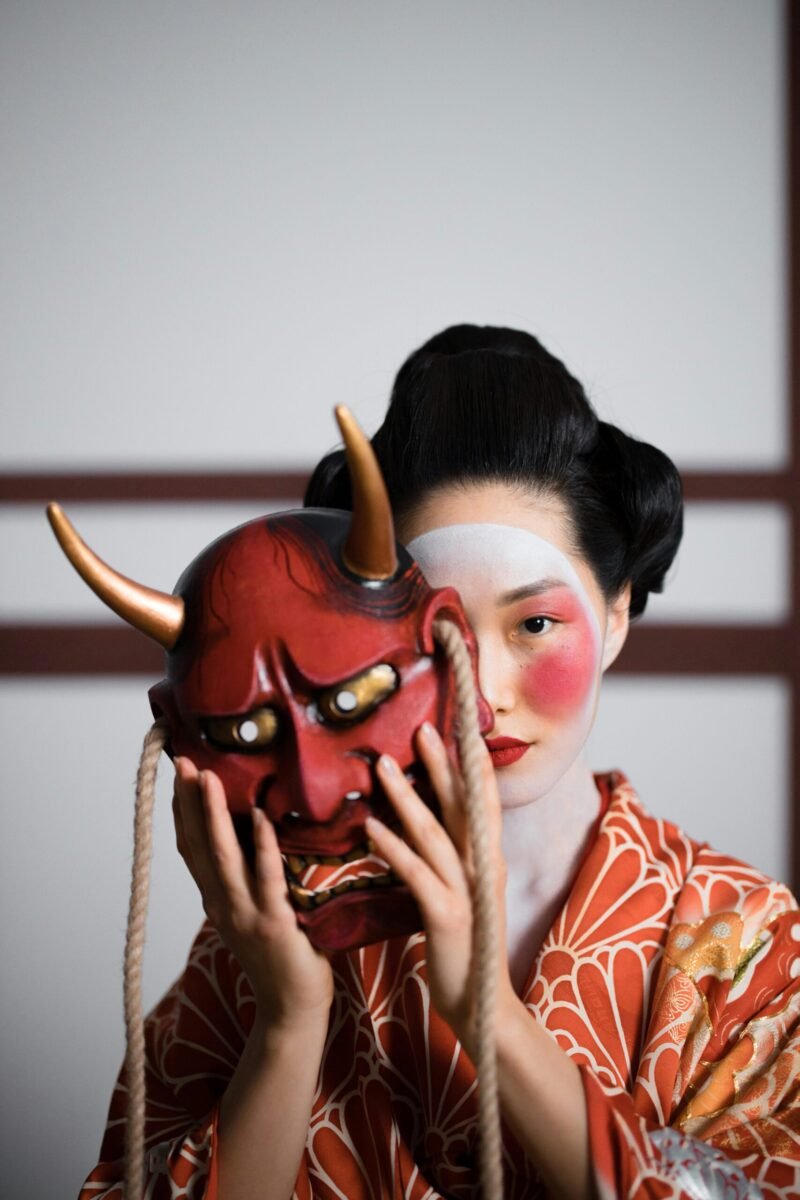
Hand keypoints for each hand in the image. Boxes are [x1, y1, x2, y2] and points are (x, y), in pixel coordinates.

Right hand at [173, 758, 333, 1029]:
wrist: (293, 1009)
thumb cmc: (284, 955)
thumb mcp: (256, 911)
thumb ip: (254, 877)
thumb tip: (263, 826)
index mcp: (217, 899)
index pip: (191, 847)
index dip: (183, 810)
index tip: (179, 774)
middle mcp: (222, 903)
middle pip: (197, 844)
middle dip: (188, 801)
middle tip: (183, 762)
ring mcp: (245, 913)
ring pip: (222, 855)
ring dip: (213, 814)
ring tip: (208, 777)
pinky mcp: (274, 922)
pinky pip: (267, 876)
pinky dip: (263, 844)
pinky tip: (263, 816)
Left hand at [368, 723, 511, 1050]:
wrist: (480, 1004)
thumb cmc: (464, 946)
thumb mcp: (463, 893)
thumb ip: (451, 857)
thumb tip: (429, 824)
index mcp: (487, 860)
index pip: (482, 802)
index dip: (472, 765)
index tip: (458, 728)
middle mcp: (482, 868)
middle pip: (463, 807)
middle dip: (442, 765)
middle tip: (422, 728)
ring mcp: (467, 891)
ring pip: (436, 833)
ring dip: (408, 797)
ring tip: (383, 766)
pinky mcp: (447, 915)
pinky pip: (416, 874)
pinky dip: (394, 847)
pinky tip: (371, 827)